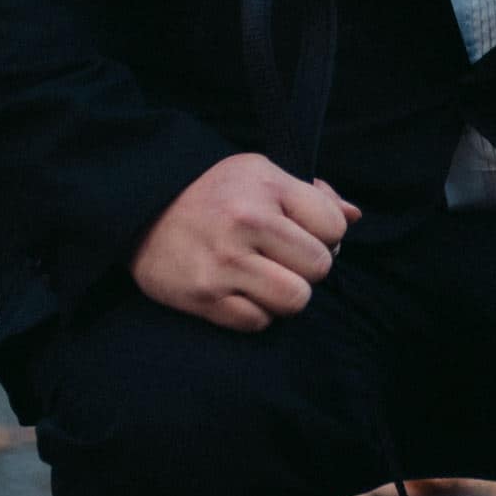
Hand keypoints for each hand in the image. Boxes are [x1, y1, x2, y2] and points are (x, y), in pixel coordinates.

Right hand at [129, 153, 360, 331]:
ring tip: (267, 279)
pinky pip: (257, 322)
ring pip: (295, 300)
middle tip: (284, 259)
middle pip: (320, 267)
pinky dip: (256, 314)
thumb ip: (313, 194)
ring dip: (287, 295)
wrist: (140, 208)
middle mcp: (246, 223)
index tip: (302, 232)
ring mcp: (223, 263)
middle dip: (308, 267)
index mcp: (267, 188)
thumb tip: (355, 216)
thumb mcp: (262, 173)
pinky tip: (240, 293)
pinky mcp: (202, 297)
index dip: (327, 234)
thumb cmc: (214, 192)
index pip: (335, 227)